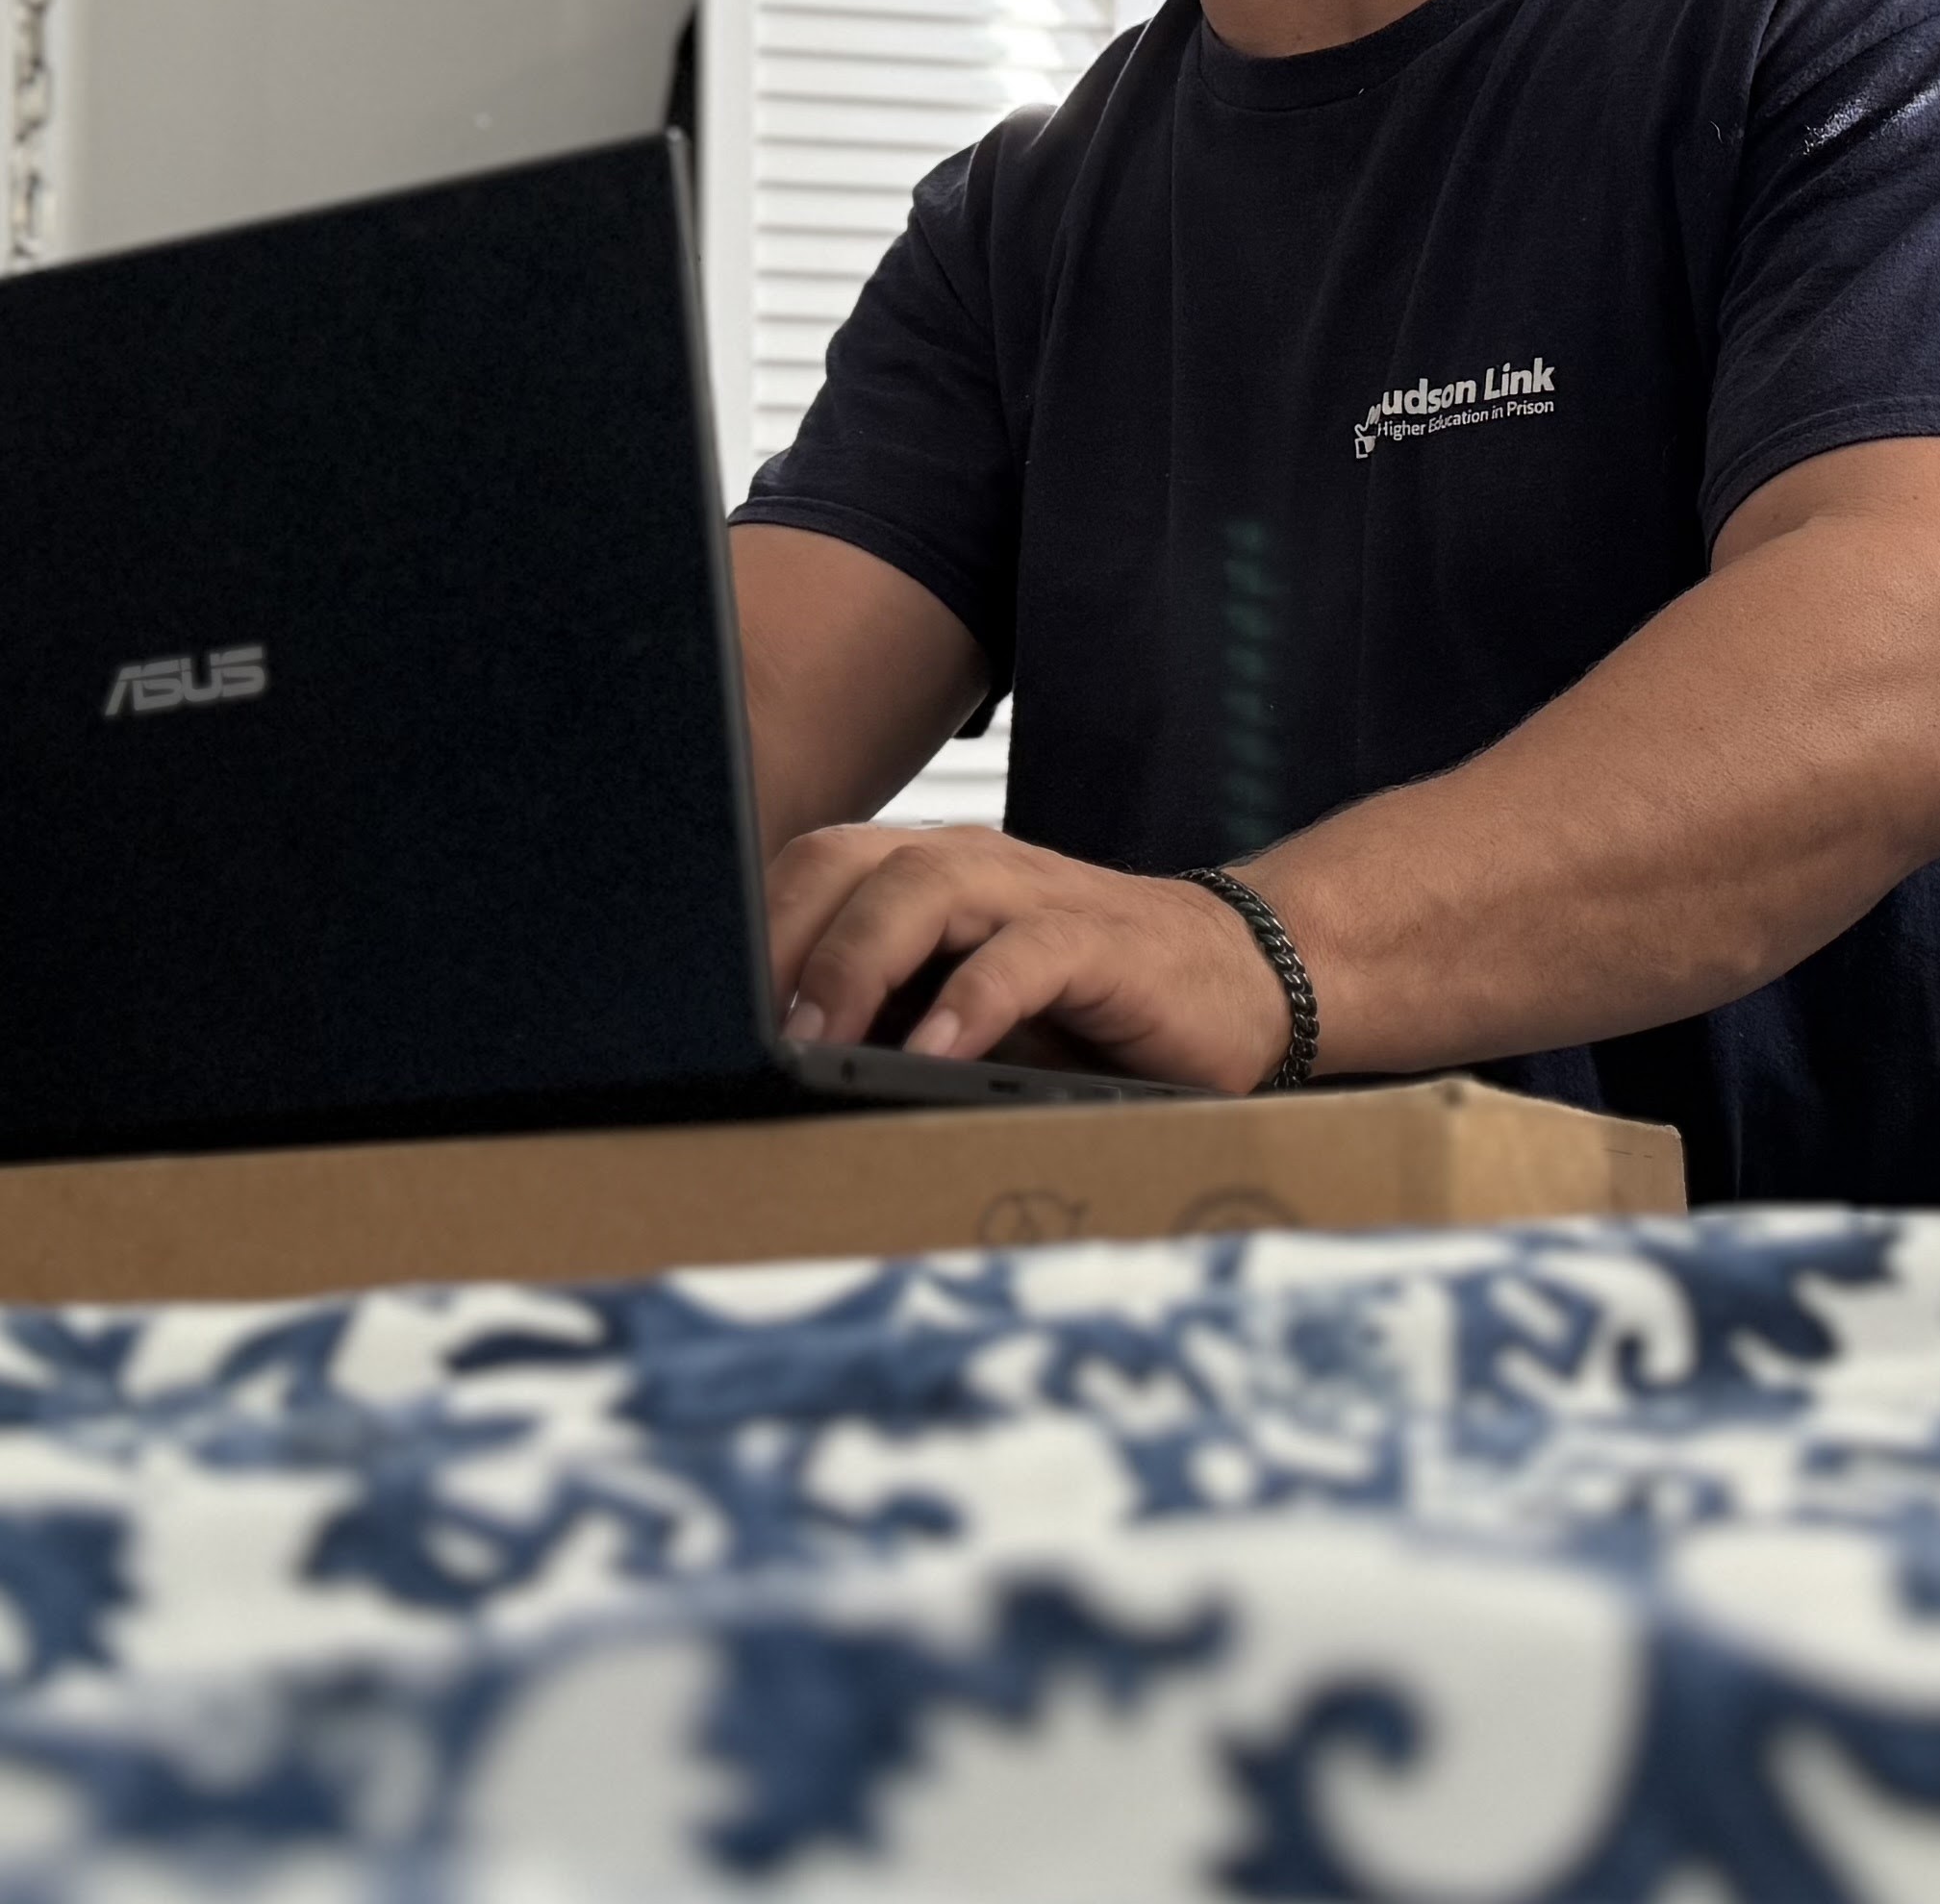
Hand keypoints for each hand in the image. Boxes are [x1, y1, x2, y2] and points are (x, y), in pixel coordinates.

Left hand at [766, 823, 1298, 1090]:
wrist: (1240, 980)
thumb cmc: (1085, 1011)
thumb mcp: (966, 1015)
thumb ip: (888, 1020)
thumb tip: (774, 1074)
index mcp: (925, 876)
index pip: (811, 871)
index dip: (751, 929)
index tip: (698, 1009)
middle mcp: (971, 868)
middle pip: (847, 865)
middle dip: (785, 940)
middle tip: (742, 1030)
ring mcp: (1036, 896)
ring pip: (922, 890)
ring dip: (855, 962)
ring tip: (813, 1037)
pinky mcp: (1101, 944)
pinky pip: (1021, 957)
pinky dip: (969, 1004)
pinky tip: (934, 1055)